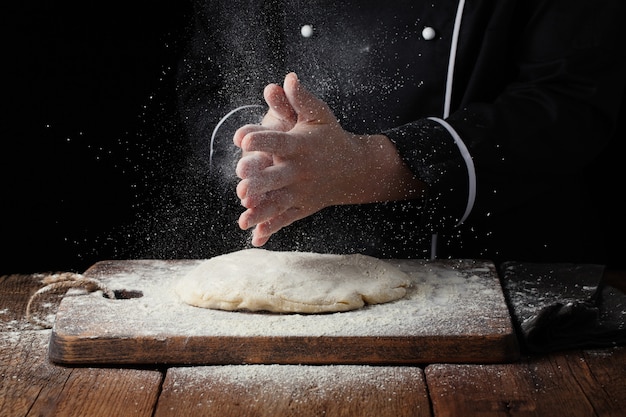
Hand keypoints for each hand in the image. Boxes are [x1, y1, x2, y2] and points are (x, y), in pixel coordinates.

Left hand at [233, 73, 423, 245]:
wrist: (354, 169)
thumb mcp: (319, 116)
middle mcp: (301, 170)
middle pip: (278, 176)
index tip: (242, 137)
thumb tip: (287, 78)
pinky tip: (255, 237)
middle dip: (261, 182)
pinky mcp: (302, 207)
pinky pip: (285, 218)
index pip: (280, 140)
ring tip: (243, 219)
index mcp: (301, 146)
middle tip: (242, 186)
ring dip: (261, 211)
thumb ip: (301, 100)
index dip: (262, 138)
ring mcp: (302, 192)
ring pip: (279, 202)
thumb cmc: (329, 137)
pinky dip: (271, 228)